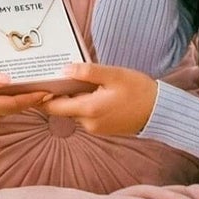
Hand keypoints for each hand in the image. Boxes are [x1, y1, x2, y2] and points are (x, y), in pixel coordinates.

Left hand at [40, 63, 157, 135]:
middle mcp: (89, 122)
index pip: (53, 107)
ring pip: (76, 110)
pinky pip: (87, 114)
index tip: (39, 84)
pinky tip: (96, 91)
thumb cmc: (139, 91)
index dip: (42, 97)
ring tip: (83, 80)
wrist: (159, 111)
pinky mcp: (102, 128)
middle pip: (63, 108)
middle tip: (62, 74)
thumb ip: (87, 72)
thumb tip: (64, 70)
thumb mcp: (114, 75)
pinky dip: (86, 103)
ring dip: (76, 97)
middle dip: (61, 93)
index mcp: (89, 109)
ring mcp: (95, 127)